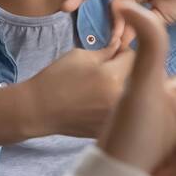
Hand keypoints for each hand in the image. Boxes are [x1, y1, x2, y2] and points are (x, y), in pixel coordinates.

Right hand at [17, 45, 136, 139]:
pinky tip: (96, 102)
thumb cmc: (56, 79)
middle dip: (125, 69)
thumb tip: (122, 47)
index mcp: (113, 77)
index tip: (113, 52)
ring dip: (122, 87)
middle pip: (136, 77)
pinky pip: (121, 112)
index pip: (134, 56)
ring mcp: (116, 117)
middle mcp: (120, 99)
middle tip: (107, 68)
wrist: (38, 110)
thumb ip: (107, 51)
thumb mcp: (80, 56)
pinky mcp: (110, 128)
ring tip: (101, 86)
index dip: (123, 50)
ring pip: (131, 96)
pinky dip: (114, 105)